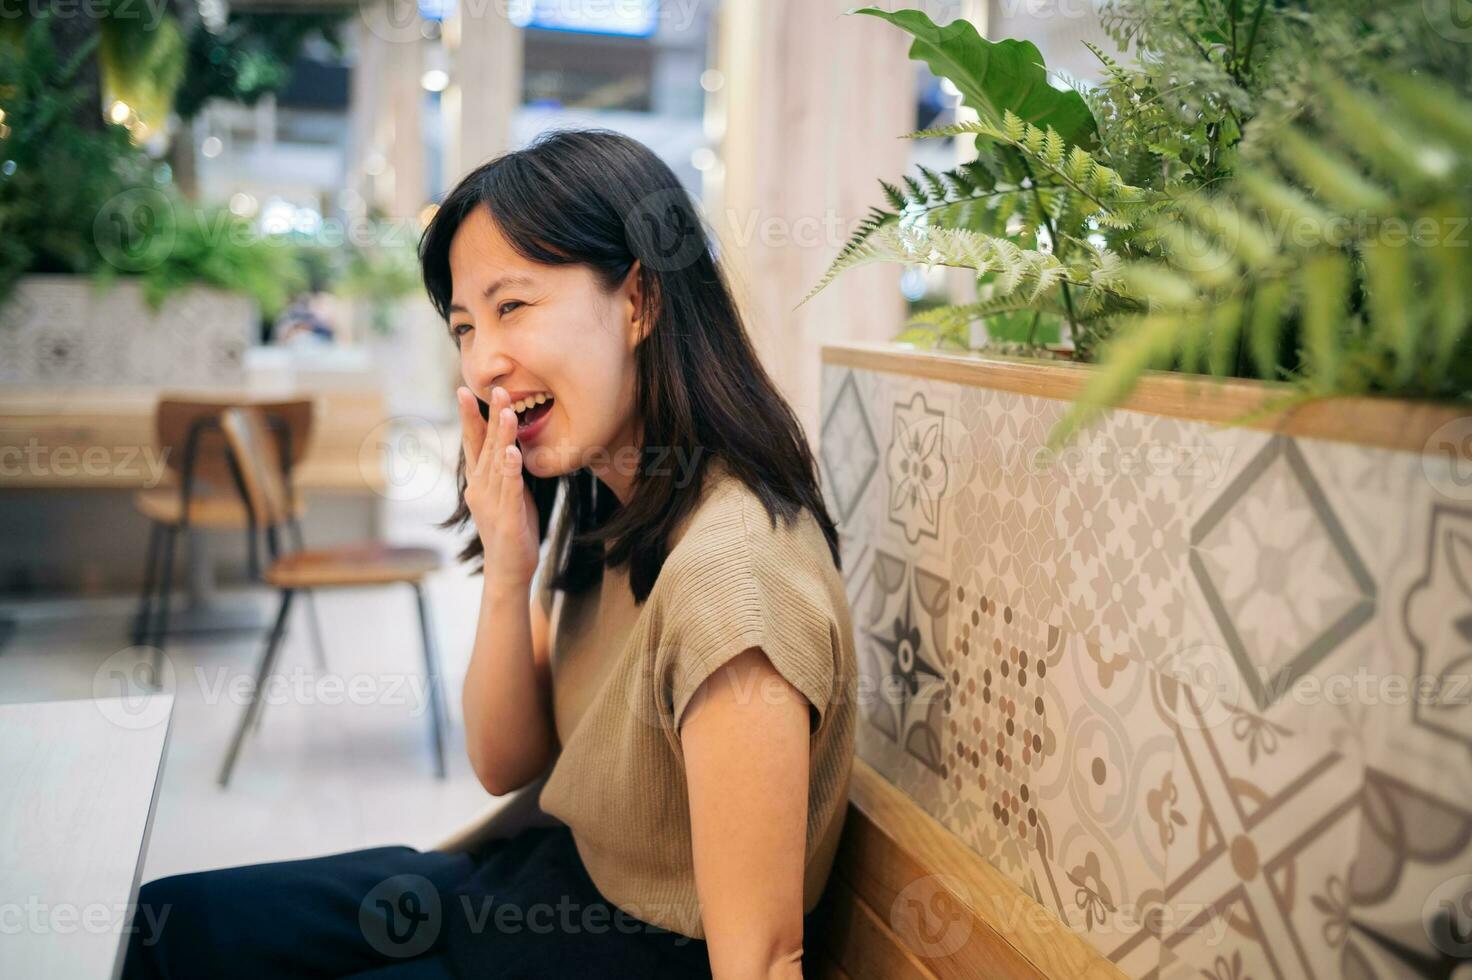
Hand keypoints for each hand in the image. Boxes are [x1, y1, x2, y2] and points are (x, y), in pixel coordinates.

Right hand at [456, 386, 540, 592]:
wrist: (507, 572)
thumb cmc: (510, 530)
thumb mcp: (507, 494)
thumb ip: (504, 470)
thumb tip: (508, 445)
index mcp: (479, 482)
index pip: (474, 443)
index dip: (471, 417)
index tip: (466, 390)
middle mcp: (480, 489)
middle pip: (483, 446)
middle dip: (487, 416)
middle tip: (491, 388)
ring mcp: (492, 503)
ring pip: (498, 463)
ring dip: (502, 436)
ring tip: (507, 410)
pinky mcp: (507, 518)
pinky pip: (510, 490)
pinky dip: (511, 471)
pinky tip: (513, 453)